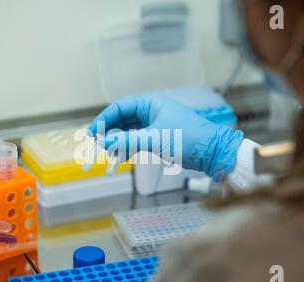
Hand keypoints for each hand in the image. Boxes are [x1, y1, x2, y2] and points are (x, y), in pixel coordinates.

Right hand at [88, 94, 243, 181]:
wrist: (211, 151)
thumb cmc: (185, 138)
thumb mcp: (153, 138)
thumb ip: (127, 139)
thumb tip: (104, 142)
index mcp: (150, 103)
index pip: (119, 107)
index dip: (103, 119)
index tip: (92, 132)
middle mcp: (151, 111)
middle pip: (123, 119)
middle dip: (110, 132)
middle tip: (98, 145)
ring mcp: (155, 124)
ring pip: (130, 131)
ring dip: (118, 141)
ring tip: (109, 153)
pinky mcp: (160, 137)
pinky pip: (138, 139)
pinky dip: (129, 146)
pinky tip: (122, 156)